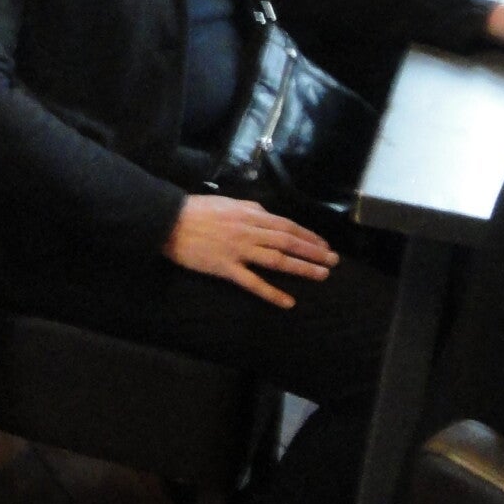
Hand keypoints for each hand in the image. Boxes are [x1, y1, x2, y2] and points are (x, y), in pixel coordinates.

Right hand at [163, 195, 338, 308]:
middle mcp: (250, 232)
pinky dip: (272, 292)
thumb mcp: (228, 202)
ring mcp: (239, 251)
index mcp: (251, 215)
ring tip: (322, 275)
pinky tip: (288, 301)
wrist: (169, 221)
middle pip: (289, 242)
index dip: (308, 236)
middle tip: (334, 261)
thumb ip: (250, 208)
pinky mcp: (226, 268)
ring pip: (277, 260)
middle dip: (314, 252)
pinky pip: (253, 283)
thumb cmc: (197, 210)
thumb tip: (268, 214)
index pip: (287, 226)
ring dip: (302, 268)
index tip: (324, 244)